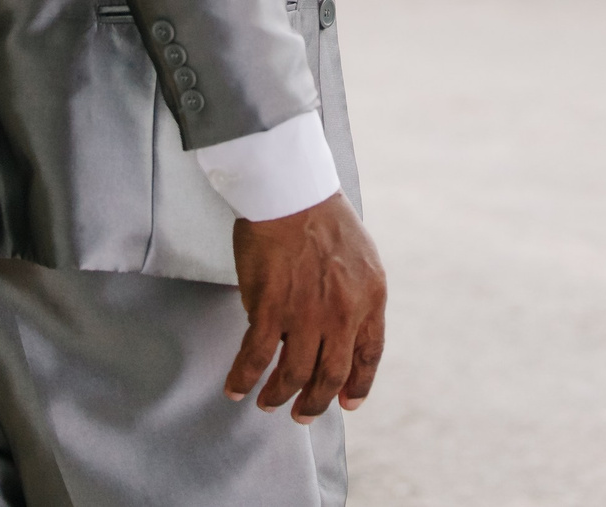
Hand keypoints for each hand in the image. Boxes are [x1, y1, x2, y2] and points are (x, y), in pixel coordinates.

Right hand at [224, 191, 387, 421]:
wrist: (292, 191)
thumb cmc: (322, 216)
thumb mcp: (361, 258)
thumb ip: (354, 296)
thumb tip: (339, 330)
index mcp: (370, 297)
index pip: (368, 355)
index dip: (357, 385)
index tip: (346, 403)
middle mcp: (343, 312)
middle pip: (331, 375)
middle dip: (315, 402)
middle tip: (302, 414)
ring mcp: (306, 313)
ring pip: (293, 374)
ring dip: (279, 396)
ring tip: (268, 404)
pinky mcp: (270, 308)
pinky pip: (256, 356)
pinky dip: (244, 378)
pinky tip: (235, 388)